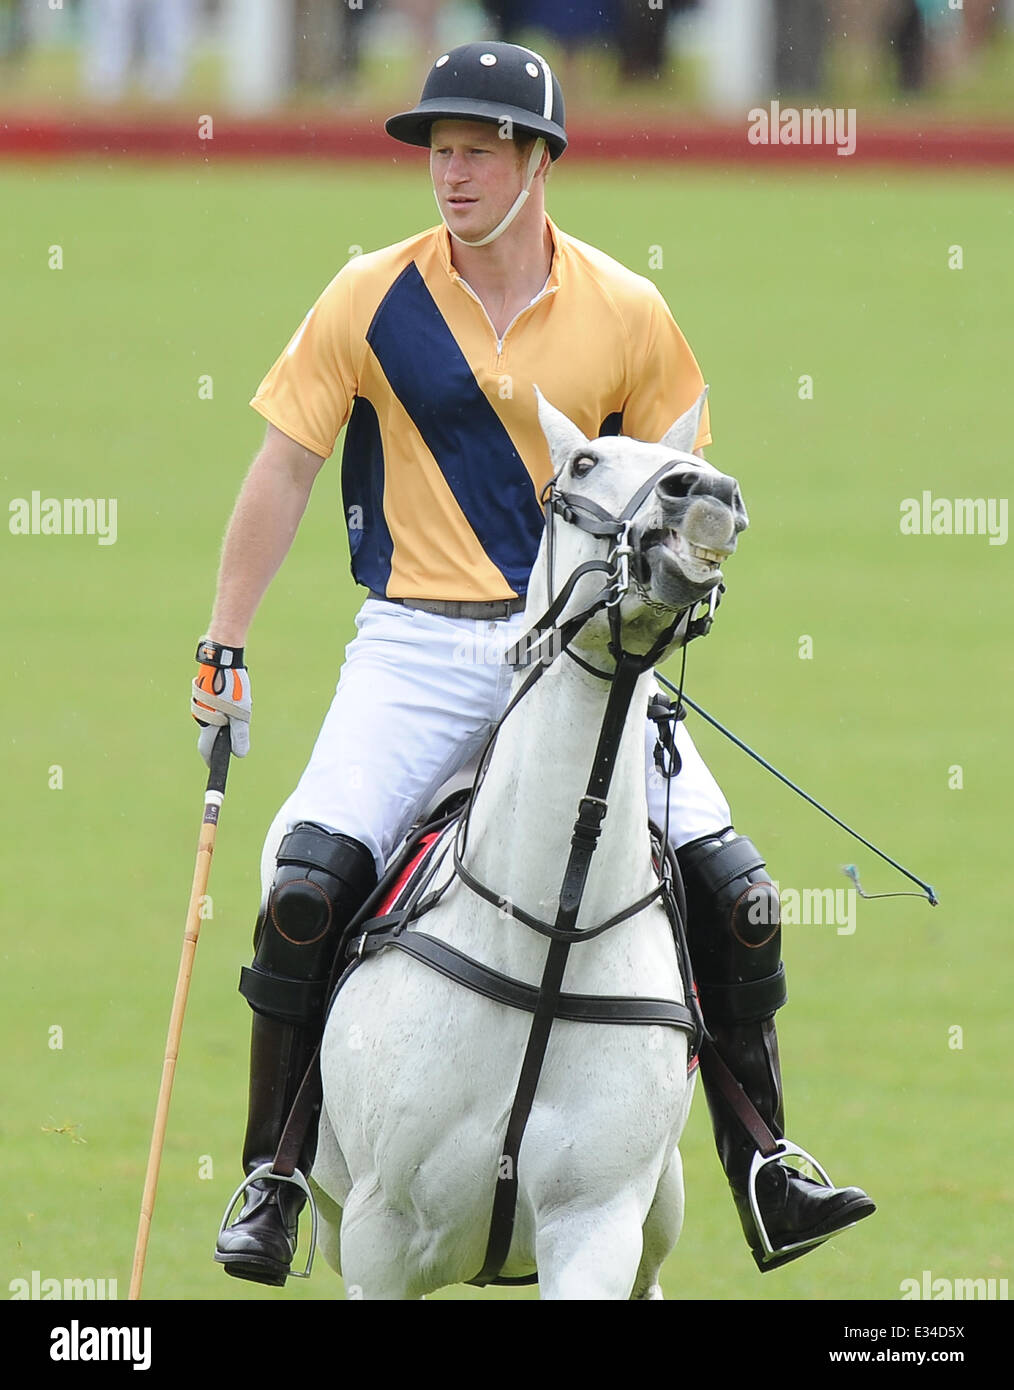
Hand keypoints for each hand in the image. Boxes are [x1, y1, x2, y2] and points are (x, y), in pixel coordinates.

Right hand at [192, 637, 250, 764]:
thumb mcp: (240, 712)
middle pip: (214, 732)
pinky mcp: (205, 692)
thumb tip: (239, 754)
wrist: (222, 656)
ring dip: (229, 715)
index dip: (210, 759)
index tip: (214, 767)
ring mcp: (201, 702)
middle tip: (242, 718)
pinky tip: (236, 691)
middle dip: (227, 732)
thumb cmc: (231, 683)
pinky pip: (217, 705)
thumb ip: (239, 734)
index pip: (206, 748)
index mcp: (207, 722)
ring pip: (217, 717)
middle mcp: (201, 714)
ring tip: (241, 699)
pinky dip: (226, 704)